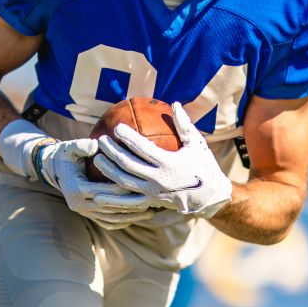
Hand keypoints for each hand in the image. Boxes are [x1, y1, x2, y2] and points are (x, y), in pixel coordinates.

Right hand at [36, 138, 162, 229]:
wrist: (53, 169)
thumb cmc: (66, 155)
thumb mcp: (70, 148)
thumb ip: (81, 146)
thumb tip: (95, 145)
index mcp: (77, 189)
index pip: (105, 191)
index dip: (123, 188)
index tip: (141, 184)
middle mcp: (80, 205)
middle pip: (111, 208)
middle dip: (132, 205)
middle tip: (152, 201)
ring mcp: (84, 212)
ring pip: (112, 219)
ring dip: (132, 216)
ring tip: (152, 211)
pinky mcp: (88, 216)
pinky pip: (108, 223)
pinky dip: (123, 221)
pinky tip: (139, 217)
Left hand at [92, 102, 233, 217]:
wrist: (210, 196)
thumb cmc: (203, 165)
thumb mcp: (197, 143)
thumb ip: (184, 124)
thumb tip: (175, 104)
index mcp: (169, 163)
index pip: (142, 148)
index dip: (128, 137)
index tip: (117, 127)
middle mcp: (158, 179)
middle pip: (128, 164)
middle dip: (112, 152)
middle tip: (101, 140)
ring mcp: (153, 193)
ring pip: (124, 182)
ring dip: (108, 171)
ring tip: (97, 159)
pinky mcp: (151, 202)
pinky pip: (128, 201)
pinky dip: (113, 197)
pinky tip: (99, 192)